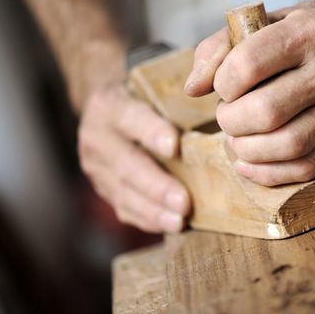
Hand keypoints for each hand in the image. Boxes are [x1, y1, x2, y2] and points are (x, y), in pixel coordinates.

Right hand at [78, 83, 189, 232]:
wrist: (107, 109)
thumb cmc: (144, 97)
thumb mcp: (152, 88)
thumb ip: (176, 100)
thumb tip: (219, 117)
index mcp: (109, 104)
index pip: (131, 118)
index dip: (152, 133)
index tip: (175, 147)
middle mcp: (96, 136)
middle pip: (127, 164)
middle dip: (157, 186)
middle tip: (184, 202)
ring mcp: (95, 166)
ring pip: (124, 192)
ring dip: (154, 210)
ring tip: (179, 221)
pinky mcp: (102, 187)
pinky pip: (123, 207)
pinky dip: (147, 218)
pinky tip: (168, 225)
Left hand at [185, 0, 314, 185]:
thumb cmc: (311, 31)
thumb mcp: (268, 20)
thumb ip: (221, 48)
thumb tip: (192, 89)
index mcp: (309, 32)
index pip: (248, 65)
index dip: (222, 83)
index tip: (224, 86)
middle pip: (265, 112)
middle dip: (231, 122)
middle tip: (228, 117)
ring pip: (287, 146)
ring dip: (247, 151)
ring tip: (238, 140)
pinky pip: (306, 168)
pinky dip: (269, 174)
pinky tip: (250, 164)